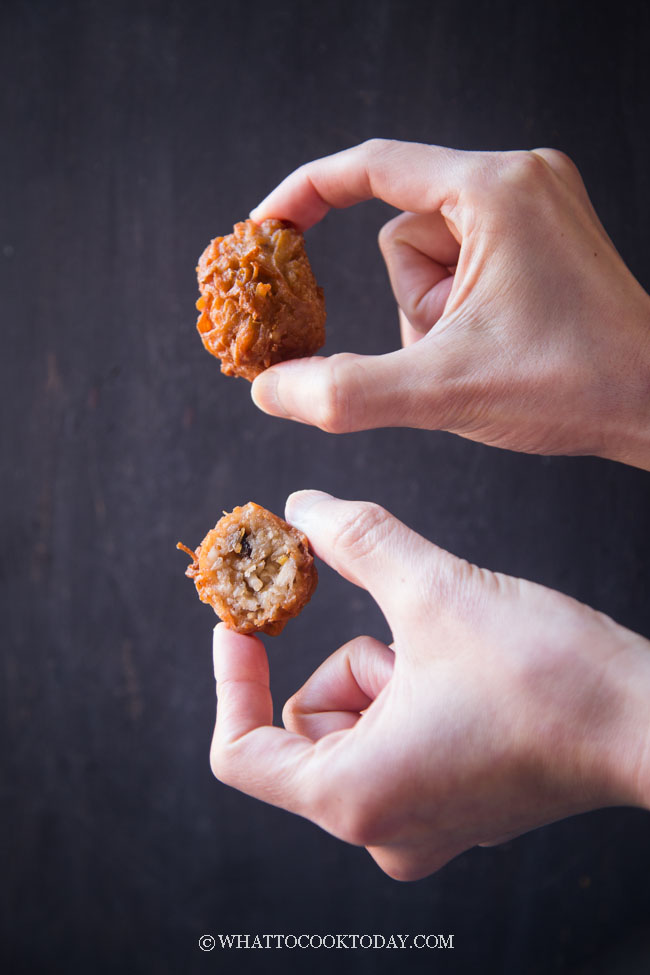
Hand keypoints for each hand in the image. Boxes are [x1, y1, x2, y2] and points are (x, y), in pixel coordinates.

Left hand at [210, 491, 649, 879]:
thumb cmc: (550, 678)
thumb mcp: (435, 589)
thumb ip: (356, 538)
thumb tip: (304, 506)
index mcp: (355, 796)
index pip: (239, 753)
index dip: (232, 680)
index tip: (242, 625)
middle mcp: (383, 827)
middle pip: (312, 724)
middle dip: (353, 665)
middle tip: (411, 638)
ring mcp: (424, 824)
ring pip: (358, 726)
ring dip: (390, 675)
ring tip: (455, 660)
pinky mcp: (458, 808)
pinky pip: (399, 743)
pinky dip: (413, 695)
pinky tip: (471, 675)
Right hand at [249, 140, 649, 470]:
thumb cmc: (574, 384)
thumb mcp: (442, 391)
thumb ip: (343, 392)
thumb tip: (269, 388)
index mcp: (492, 190)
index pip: (369, 167)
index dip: (304, 197)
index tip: (264, 230)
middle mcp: (517, 180)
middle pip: (401, 233)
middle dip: (412, 303)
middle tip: (455, 346)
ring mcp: (533, 206)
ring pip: (429, 256)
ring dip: (435, 313)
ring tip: (483, 348)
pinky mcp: (540, 236)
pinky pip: (463, 263)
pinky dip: (460, 310)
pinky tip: (497, 342)